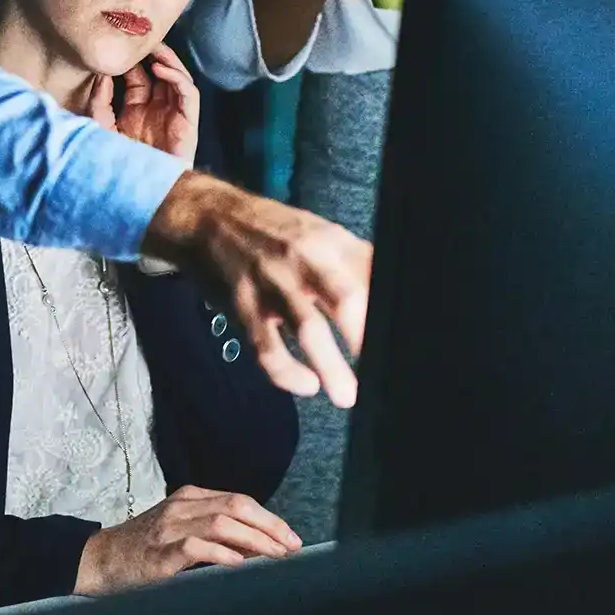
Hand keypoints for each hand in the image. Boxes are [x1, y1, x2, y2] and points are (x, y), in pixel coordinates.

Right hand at [74, 485, 302, 594]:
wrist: (100, 560)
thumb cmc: (145, 549)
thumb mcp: (180, 530)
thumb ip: (214, 532)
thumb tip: (258, 546)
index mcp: (189, 498)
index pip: (239, 500)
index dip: (269, 518)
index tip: (290, 537)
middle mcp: (181, 507)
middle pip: (236, 507)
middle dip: (270, 527)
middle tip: (291, 547)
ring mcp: (169, 528)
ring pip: (221, 523)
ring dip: (254, 540)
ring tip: (274, 556)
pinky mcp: (159, 554)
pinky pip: (195, 548)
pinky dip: (220, 553)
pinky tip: (238, 564)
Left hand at [90, 44, 200, 168]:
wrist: (138, 195)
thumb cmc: (117, 166)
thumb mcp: (100, 127)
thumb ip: (99, 101)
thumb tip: (101, 74)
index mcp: (135, 113)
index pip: (136, 79)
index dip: (130, 62)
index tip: (119, 45)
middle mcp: (155, 112)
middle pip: (158, 74)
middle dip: (151, 54)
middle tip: (140, 36)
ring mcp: (173, 117)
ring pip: (176, 78)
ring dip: (167, 60)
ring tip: (154, 46)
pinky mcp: (187, 124)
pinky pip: (188, 94)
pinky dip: (177, 78)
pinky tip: (161, 69)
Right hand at [143, 171, 371, 406]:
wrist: (211, 218)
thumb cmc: (275, 231)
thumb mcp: (320, 233)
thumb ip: (355, 262)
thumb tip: (394, 293)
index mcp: (331, 242)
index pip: (372, 275)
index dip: (391, 309)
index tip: (403, 340)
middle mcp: (305, 260)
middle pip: (346, 298)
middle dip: (365, 337)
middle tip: (382, 373)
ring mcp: (274, 284)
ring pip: (308, 328)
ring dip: (330, 367)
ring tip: (346, 396)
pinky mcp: (246, 306)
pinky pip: (268, 347)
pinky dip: (286, 372)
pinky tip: (305, 385)